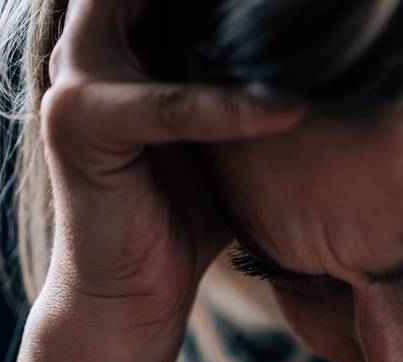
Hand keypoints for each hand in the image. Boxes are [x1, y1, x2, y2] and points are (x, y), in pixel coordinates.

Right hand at [40, 0, 305, 333]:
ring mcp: (74, 79)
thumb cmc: (189, 213)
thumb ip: (247, 80)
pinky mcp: (79, 122)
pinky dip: (233, 111)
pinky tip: (293, 114)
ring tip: (303, 25)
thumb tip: (328, 53)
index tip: (298, 1)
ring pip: (153, 18)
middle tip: (296, 4)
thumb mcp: (227, 132)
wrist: (137, 292)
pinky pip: (171, 107)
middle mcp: (87, 46)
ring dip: (233, 22)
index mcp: (120, 40)